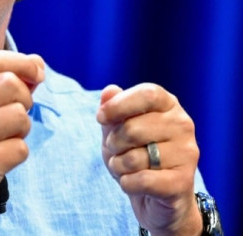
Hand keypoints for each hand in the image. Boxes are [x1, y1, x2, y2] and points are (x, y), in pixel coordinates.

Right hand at [0, 50, 44, 234]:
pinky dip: (17, 155)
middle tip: (16, 118)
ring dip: (22, 132)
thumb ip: (1, 86)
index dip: (22, 61)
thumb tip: (37, 64)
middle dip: (25, 99)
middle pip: (11, 83)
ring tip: (3, 142)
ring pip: (20, 116)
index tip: (37, 72)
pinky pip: (20, 149)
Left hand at [97, 84, 202, 235]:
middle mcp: (183, 124)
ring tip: (124, 167)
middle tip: (115, 149)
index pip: (147, 94)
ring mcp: (187, 153)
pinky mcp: (183, 182)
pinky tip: (132, 183)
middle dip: (113, 142)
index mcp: (168, 104)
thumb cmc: (135, 151)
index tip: (100, 117)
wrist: (156, 197)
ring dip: (118, 165)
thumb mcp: (117, 126)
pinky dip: (127, 183)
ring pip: (134, 158)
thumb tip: (109, 90)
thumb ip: (112, 107)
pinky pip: (142, 181)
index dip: (118, 105)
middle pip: (133, 128)